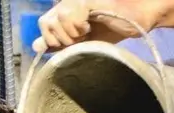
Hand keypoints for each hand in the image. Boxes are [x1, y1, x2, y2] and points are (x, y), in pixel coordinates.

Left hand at [32, 0, 156, 52]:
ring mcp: (75, 0)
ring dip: (72, 33)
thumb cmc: (113, 29)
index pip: (43, 24)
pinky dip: (79, 26)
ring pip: (58, 20)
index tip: (72, 43)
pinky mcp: (85, 0)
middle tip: (81, 38)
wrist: (137, 19)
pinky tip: (91, 25)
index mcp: (64, 10)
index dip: (52, 39)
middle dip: (62, 39)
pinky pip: (69, 16)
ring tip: (88, 32)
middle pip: (46, 23)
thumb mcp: (83, 43)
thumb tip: (36, 46)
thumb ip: (60, 43)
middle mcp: (67, 2)